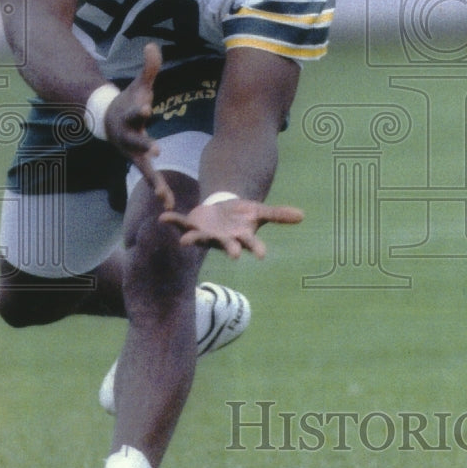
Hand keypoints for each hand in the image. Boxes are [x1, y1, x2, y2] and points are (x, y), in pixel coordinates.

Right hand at [104, 43, 174, 209]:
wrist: (109, 120)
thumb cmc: (130, 100)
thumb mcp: (139, 85)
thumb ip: (148, 69)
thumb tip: (152, 45)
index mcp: (130, 116)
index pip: (135, 111)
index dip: (140, 109)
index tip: (147, 107)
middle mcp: (129, 136)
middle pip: (137, 141)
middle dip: (145, 145)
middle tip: (156, 149)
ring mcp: (133, 151)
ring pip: (144, 167)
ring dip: (155, 180)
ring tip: (165, 195)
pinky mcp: (140, 162)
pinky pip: (151, 177)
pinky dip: (159, 189)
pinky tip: (169, 204)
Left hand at [159, 196, 303, 258]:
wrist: (222, 211)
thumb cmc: (242, 215)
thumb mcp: (260, 212)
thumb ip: (279, 215)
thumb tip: (303, 215)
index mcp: (241, 236)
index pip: (251, 243)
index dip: (257, 248)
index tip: (263, 254)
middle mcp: (223, 240)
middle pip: (227, 245)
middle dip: (230, 249)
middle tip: (235, 255)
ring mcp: (207, 234)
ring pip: (200, 238)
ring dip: (193, 239)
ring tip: (186, 241)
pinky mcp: (192, 226)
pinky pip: (180, 224)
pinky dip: (172, 221)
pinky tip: (163, 217)